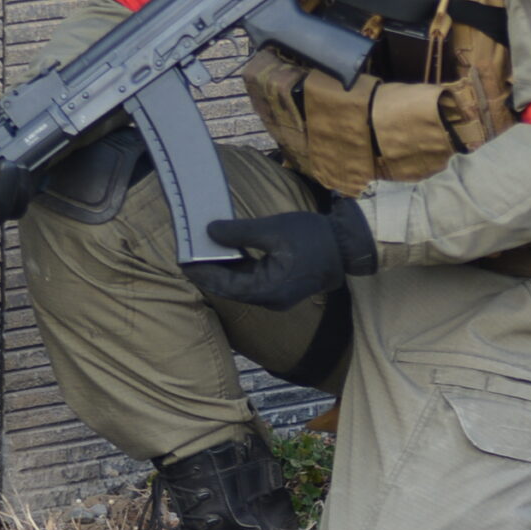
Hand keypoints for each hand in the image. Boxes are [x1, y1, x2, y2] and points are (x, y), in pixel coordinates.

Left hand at [185, 198, 378, 310]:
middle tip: (188, 252)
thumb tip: (210, 232)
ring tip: (204, 250)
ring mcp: (276, 296)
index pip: (223, 285)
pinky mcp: (282, 289)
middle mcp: (269, 300)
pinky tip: (229, 253)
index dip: (201, 272)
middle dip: (209, 271)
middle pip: (230, 288)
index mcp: (266, 289)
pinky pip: (254, 282)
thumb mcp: (273, 229)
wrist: (348, 246)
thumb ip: (239, 232)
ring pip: (241, 286)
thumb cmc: (313, 237)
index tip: (182, 258)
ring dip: (223, 270)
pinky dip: (239, 269)